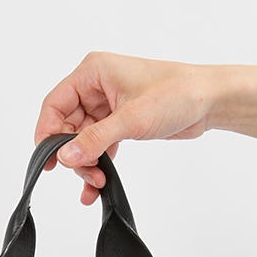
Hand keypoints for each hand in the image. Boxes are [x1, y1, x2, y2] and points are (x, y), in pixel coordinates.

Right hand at [34, 51, 221, 203]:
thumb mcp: (131, 119)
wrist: (209, 100)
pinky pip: (99, 145)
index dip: (47, 133)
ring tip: (98, 182)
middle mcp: (97, 86)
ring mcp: (108, 105)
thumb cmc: (177, 94)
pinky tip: (99, 183)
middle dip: (74, 154)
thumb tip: (65, 156)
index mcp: (93, 72)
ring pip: (83, 139)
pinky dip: (98, 163)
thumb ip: (95, 139)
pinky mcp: (120, 121)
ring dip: (87, 163)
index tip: (48, 160)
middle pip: (67, 126)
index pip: (55, 104)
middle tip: (87, 175)